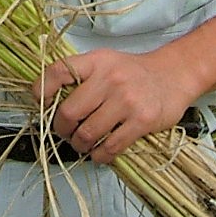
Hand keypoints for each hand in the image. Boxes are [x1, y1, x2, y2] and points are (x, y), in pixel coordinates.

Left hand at [32, 48, 198, 164]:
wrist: (174, 76)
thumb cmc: (133, 73)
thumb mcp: (105, 62)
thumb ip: (80, 77)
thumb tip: (48, 102)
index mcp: (96, 61)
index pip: (58, 72)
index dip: (42, 90)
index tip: (41, 104)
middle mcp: (110, 78)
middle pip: (68, 112)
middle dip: (61, 130)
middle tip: (66, 133)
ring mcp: (126, 100)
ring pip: (87, 134)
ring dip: (80, 146)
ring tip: (83, 144)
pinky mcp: (141, 121)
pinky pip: (110, 147)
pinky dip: (99, 156)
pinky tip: (100, 152)